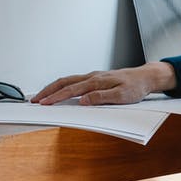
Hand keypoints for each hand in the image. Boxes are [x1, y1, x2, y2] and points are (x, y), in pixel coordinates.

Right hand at [31, 61, 175, 105]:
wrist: (146, 77)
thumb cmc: (136, 87)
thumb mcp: (122, 96)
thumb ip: (102, 98)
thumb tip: (83, 101)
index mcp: (96, 81)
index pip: (71, 90)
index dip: (56, 97)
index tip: (44, 103)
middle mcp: (92, 77)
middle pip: (64, 82)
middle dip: (48, 92)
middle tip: (35, 101)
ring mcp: (93, 76)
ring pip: (68, 80)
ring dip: (53, 88)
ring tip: (42, 97)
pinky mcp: (96, 79)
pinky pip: (74, 81)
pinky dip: (63, 86)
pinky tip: (59, 91)